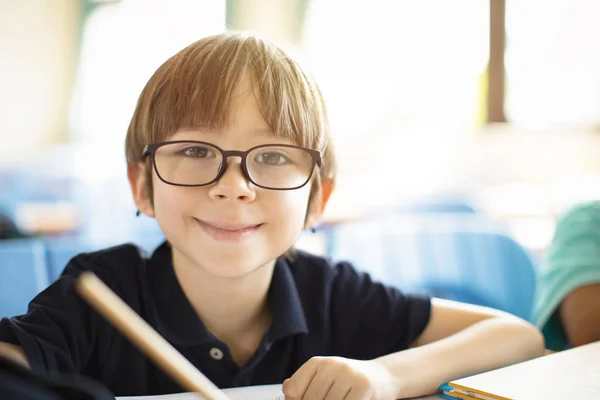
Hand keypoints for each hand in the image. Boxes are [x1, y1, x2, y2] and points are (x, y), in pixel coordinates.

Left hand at [282, 356, 400, 399]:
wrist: (382, 377)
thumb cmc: (348, 381)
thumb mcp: (324, 378)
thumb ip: (303, 385)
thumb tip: (286, 392)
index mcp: (316, 363)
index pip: (292, 391)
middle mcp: (331, 365)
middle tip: (328, 398)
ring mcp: (347, 376)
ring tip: (340, 398)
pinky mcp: (363, 387)